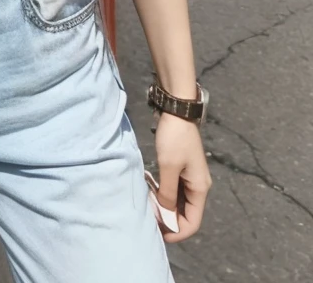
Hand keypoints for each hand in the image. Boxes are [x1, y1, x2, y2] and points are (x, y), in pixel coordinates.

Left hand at [154, 113, 211, 241]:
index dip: (177, 232)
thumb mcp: (168, 167)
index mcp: (200, 189)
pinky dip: (163, 194)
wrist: (177, 111)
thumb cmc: (174, 139)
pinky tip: (150, 191)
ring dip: (164, 207)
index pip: (193, 222)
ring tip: (148, 207)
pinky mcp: (181, 169)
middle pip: (186, 214)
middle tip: (149, 220)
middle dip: (169, 220)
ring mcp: (190, 177)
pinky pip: (174, 190)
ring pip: (178, 202)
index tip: (160, 235)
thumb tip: (166, 214)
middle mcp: (198, 186)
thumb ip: (168, 193)